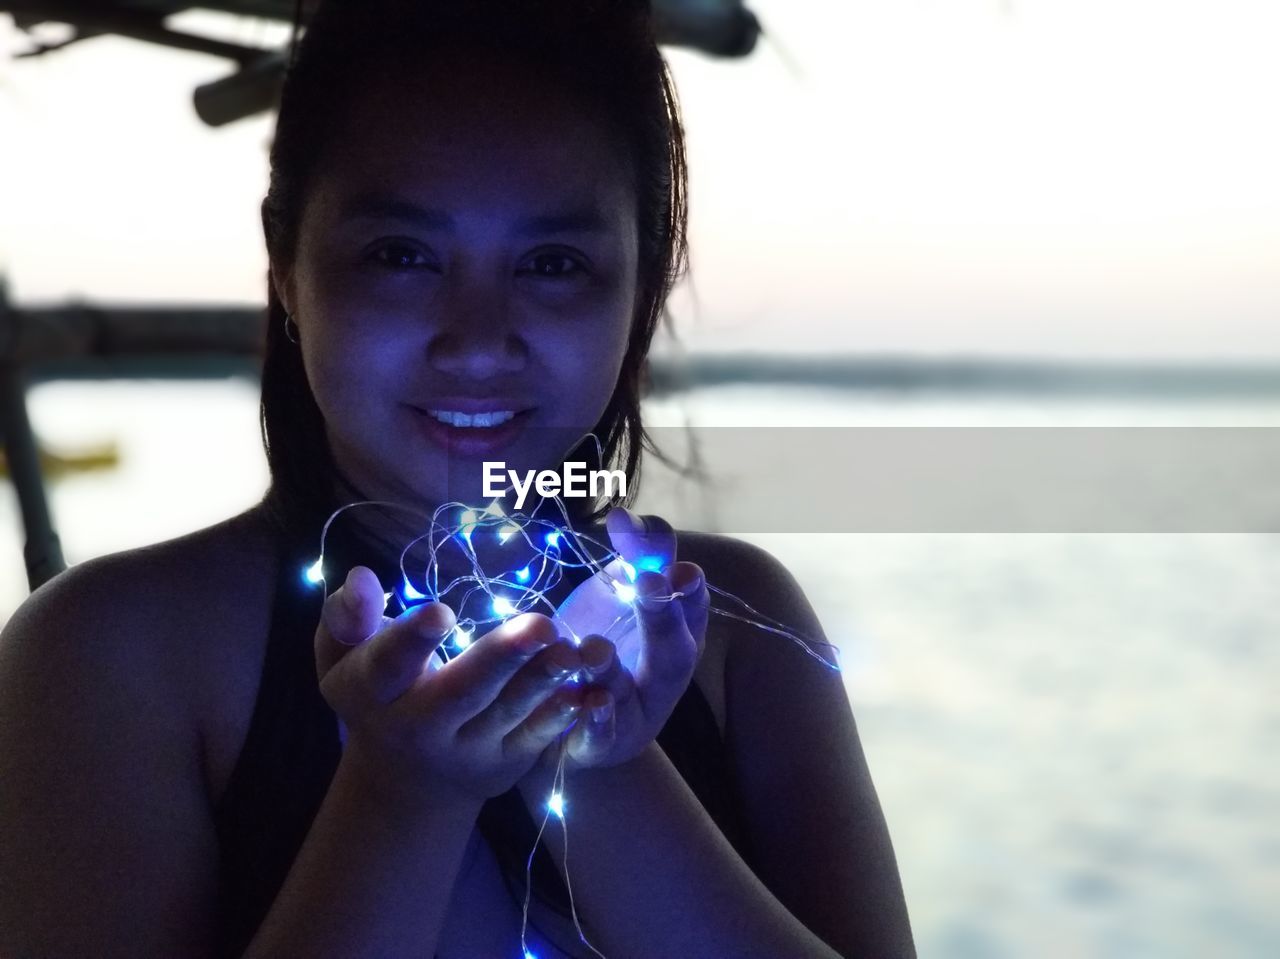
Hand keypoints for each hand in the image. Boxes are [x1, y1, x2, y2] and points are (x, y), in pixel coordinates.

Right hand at [315, 566, 585, 805]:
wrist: (406, 778)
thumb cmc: (376, 693)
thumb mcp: (344, 659)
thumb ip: (348, 618)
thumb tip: (361, 576)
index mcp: (372, 694)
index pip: (387, 665)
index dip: (411, 640)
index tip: (441, 611)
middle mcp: (418, 727)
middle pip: (462, 691)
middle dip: (502, 658)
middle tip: (542, 624)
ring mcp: (465, 749)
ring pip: (506, 713)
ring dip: (542, 682)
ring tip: (573, 650)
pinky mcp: (504, 763)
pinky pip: (534, 738)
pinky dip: (559, 715)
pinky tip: (584, 689)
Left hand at [547, 508, 708, 771]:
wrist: (566, 719)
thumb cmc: (604, 641)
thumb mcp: (620, 592)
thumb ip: (634, 553)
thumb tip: (622, 515)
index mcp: (677, 631)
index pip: (689, 604)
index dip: (685, 585)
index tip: (677, 565)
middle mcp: (665, 673)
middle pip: (674, 650)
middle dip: (663, 615)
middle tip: (649, 582)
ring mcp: (635, 711)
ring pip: (631, 691)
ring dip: (614, 668)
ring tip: (595, 647)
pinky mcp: (603, 743)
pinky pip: (602, 735)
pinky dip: (597, 721)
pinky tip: (589, 703)